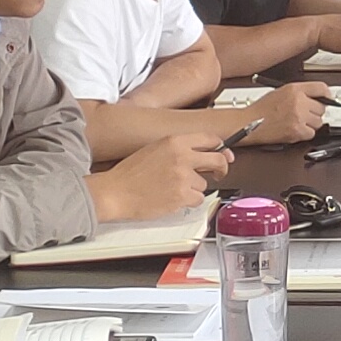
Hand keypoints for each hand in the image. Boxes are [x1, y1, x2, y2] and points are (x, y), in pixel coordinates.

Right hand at [90, 131, 227, 220]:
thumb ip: (179, 149)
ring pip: (204, 184)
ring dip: (193, 188)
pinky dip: (188, 201)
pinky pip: (197, 199)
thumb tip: (205, 153)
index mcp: (174, 141)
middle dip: (222, 168)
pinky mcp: (182, 195)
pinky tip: (172, 198)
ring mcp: (183, 176)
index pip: (210, 138)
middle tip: (219, 173)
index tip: (224, 154)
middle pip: (218, 160)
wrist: (115, 192)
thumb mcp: (155, 149)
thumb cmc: (130, 173)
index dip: (221, 148)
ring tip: (172, 188)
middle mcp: (182, 156)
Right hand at [245, 81, 336, 144]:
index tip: (328, 99)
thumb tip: (316, 97)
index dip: (327, 95)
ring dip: (310, 124)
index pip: (322, 88)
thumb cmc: (261, 109)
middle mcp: (298, 101)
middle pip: (322, 108)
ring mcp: (298, 116)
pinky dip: (304, 134)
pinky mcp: (297, 131)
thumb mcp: (281, 92)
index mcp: (294, 89)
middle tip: (304, 114)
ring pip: (318, 122)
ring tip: (296, 122)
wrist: (248, 123)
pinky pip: (311, 134)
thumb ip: (299, 92)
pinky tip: (294, 130)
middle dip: (315, 112)